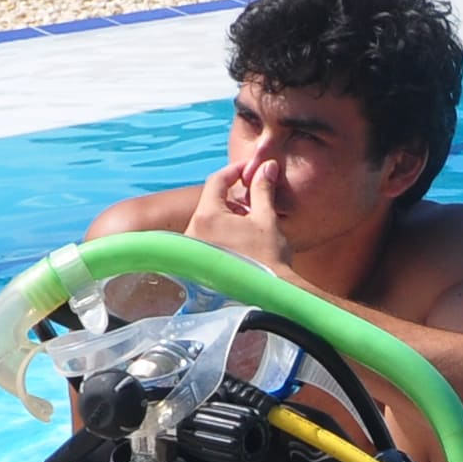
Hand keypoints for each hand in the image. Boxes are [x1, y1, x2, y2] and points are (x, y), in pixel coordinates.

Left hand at [186, 160, 297, 278]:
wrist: (269, 295)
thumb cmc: (268, 258)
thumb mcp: (266, 219)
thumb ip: (263, 189)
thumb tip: (267, 166)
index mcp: (207, 217)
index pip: (216, 181)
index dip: (235, 170)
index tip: (250, 169)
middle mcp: (193, 232)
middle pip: (211, 201)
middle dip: (234, 195)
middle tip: (256, 196)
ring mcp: (193, 250)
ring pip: (209, 219)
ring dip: (230, 214)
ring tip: (253, 220)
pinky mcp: (198, 264)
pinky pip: (208, 237)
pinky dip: (224, 231)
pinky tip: (243, 238)